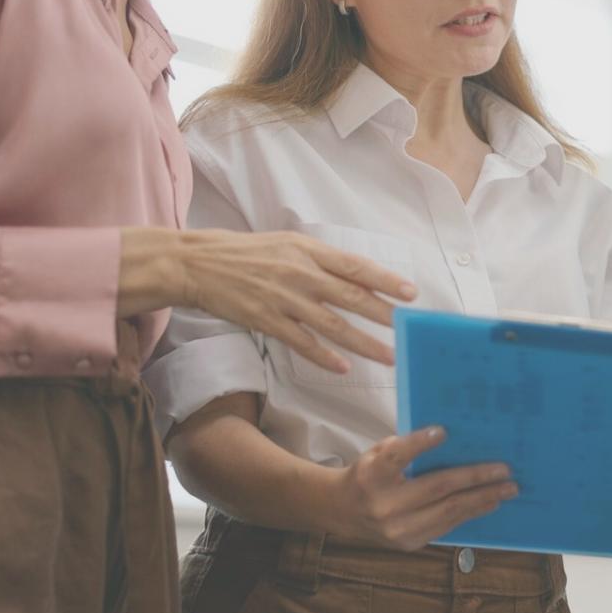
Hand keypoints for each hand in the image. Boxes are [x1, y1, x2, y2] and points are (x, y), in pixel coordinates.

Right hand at [121, 227, 417, 372]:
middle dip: (384, 316)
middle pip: (351, 297)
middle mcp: (301, 273)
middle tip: (409, 331)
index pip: (356, 266)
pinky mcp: (266, 320)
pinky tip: (343, 368)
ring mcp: (284, 298)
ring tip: (388, 356)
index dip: (386, 280)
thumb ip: (322, 260)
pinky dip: (324, 356)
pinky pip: (302, 342)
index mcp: (310, 250)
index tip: (411, 293)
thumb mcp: (289, 245)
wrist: (200, 263)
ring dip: (363, 343)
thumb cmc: (249, 252)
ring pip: (333, 325)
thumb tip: (359, 275)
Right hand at [329, 427, 517, 551]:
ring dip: (482, 499)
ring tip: (507, 489)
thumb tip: (451, 437)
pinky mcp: (409, 543)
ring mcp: (397, 529)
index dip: (420, 443)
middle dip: (476, 478)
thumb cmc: (369, 474)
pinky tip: (488, 502)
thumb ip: (406, 446)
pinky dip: (470, 512)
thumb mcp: (378, 452)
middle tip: (505, 471)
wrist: (344, 512)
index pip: (397, 456)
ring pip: (449, 511)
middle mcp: (384, 504)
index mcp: (372, 474)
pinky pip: (447, 526)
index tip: (444, 431)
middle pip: (437, 487)